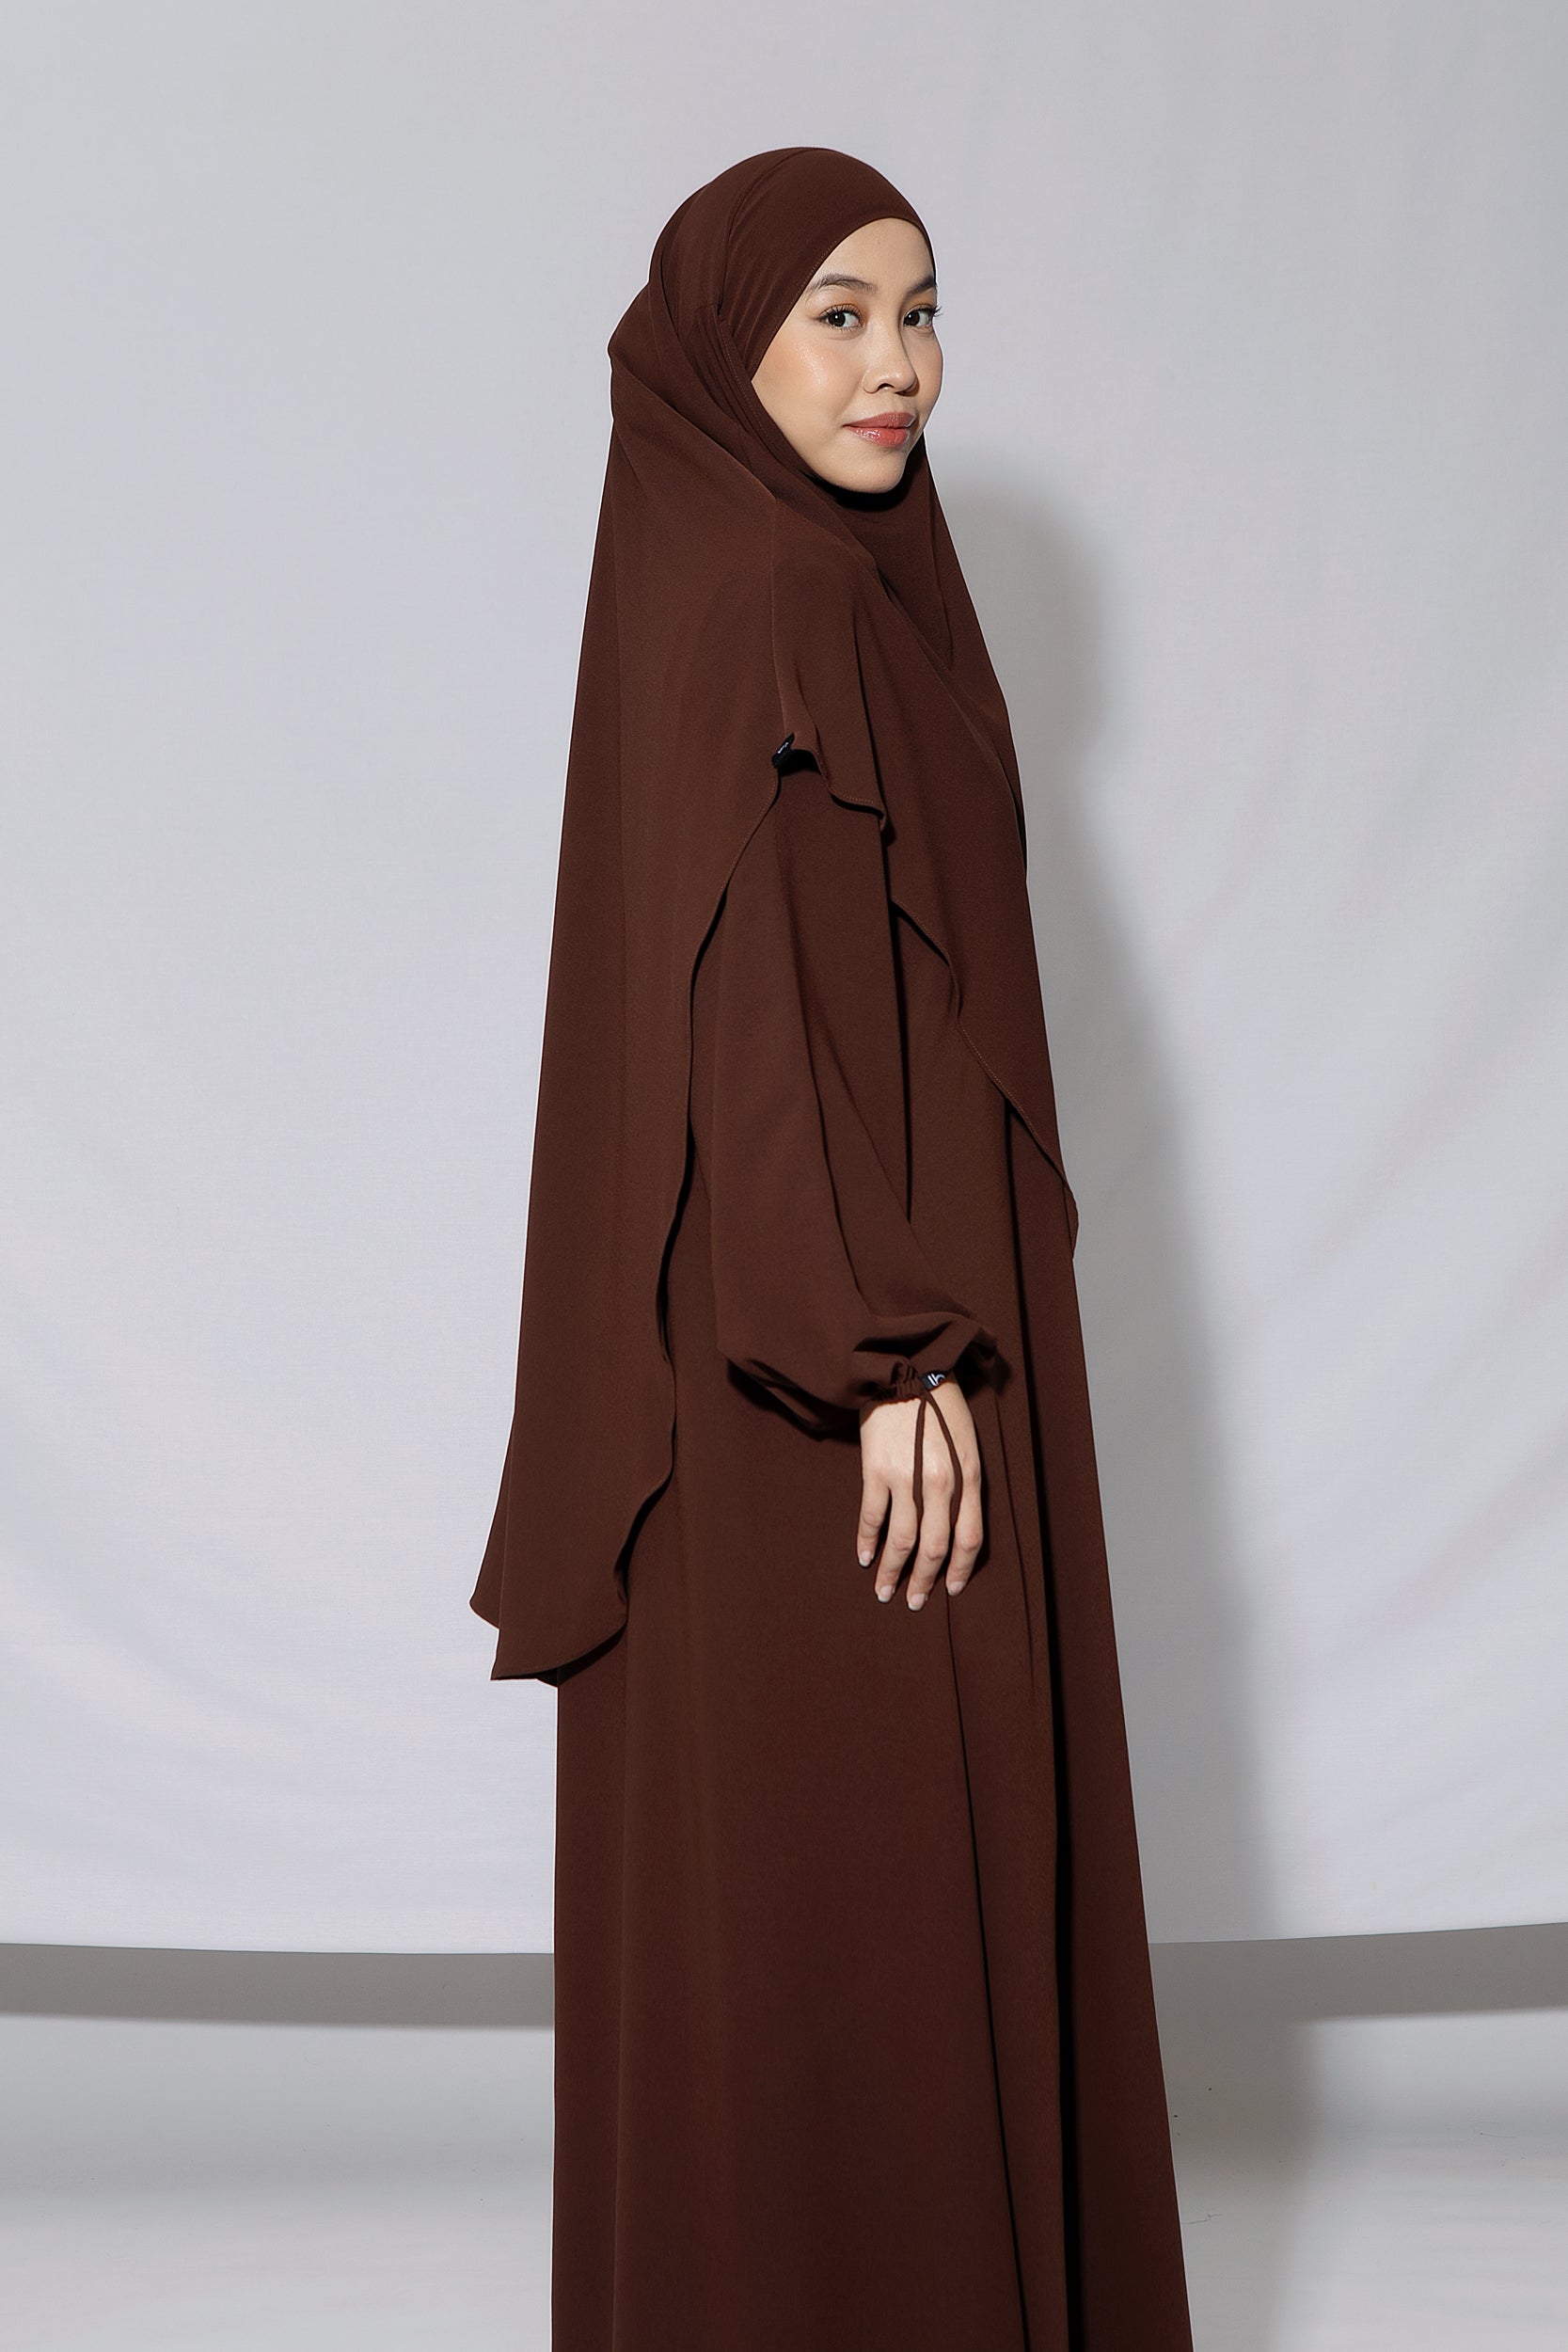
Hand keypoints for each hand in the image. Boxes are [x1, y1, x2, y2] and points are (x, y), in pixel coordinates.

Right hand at [855, 1382, 983, 1609]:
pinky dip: (867, 1541)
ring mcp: (906, 1478)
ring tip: (884, 1591)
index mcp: (969, 1476)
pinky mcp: (876, 1470)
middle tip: (915, 1602)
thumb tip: (955, 1527)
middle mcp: (940, 1482)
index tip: (951, 1588)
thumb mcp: (968, 1444)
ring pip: (901, 1539)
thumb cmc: (942, 1407)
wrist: (908, 1370)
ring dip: (892, 1570)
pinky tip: (864, 1556)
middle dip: (925, 1580)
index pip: (969, 1538)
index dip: (959, 1568)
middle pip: (934, 1546)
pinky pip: (872, 1516)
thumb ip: (966, 1484)